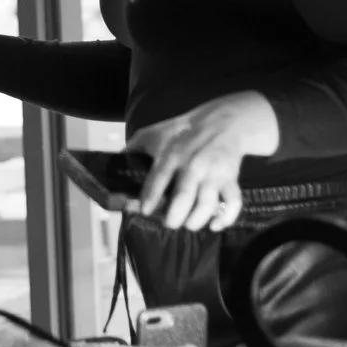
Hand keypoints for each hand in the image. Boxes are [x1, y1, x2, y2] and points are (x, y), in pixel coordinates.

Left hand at [126, 92, 281, 231]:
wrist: (222, 121)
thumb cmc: (182, 131)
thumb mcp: (153, 133)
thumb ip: (133, 149)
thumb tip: (113, 167)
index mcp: (172, 154)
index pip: (159, 176)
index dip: (151, 196)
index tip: (144, 210)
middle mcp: (193, 164)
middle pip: (184, 196)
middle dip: (175, 216)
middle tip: (169, 223)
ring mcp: (214, 172)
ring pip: (208, 204)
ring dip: (196, 221)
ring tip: (188, 224)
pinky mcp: (231, 178)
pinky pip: (233, 203)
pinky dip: (225, 218)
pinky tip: (214, 225)